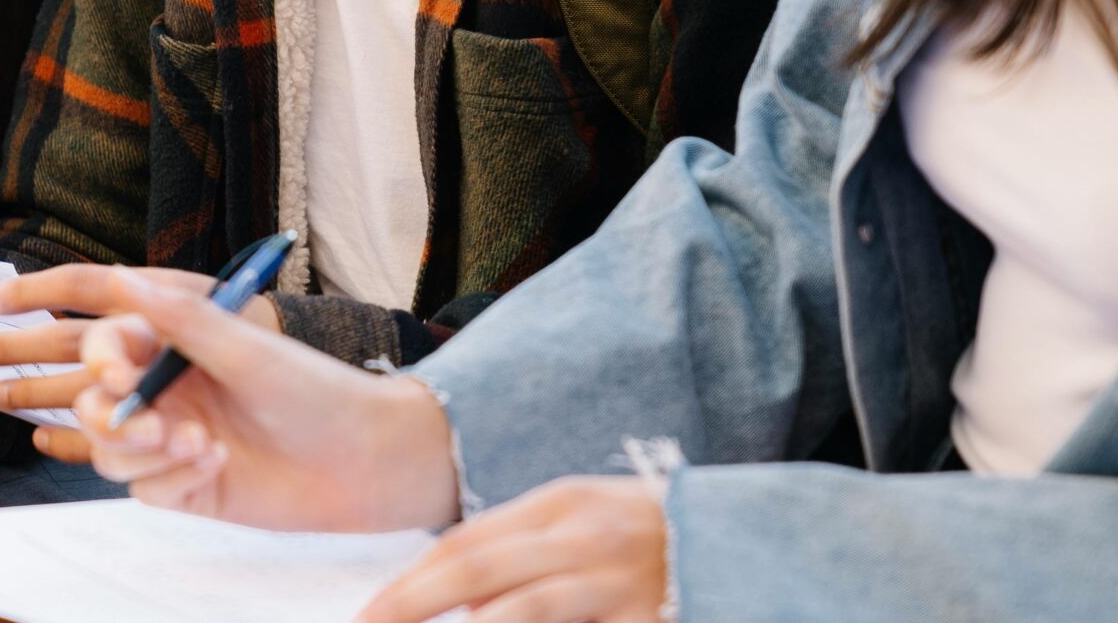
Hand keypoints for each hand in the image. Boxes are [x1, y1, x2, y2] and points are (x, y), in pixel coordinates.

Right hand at [70, 274, 459, 532]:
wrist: (365, 460)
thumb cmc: (314, 391)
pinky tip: (215, 464)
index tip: (117, 377)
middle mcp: (168, 392)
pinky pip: (144, 488)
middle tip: (154, 426)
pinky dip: (171, 479)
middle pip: (94, 404)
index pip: (107, 346)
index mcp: (177, 347)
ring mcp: (174, 440)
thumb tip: (122, 277)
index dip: (98, 358)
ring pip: (110, 451)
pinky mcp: (187, 486)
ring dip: (141, 450)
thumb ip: (182, 318)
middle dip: (110, 416)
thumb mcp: (248, 349)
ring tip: (197, 444)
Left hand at [358, 478, 670, 622]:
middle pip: (480, 571)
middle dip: (413, 603)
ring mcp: (619, 586)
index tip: (370, 613)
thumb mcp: (585, 523)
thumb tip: (460, 598)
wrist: (747, 545)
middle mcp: (585, 540)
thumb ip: (524, 549)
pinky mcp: (648, 621)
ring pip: (526, 614)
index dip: (412, 581)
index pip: (467, 541)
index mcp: (563, 505)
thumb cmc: (650, 537)